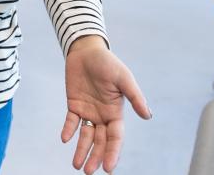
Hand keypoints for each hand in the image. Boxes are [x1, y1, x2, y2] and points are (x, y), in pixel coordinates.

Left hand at [61, 36, 151, 173]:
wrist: (87, 50)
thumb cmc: (108, 63)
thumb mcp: (123, 78)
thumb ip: (135, 96)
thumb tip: (148, 116)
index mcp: (116, 112)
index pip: (115, 138)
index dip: (112, 153)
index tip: (108, 168)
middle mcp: (102, 115)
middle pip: (100, 142)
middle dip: (96, 157)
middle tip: (89, 171)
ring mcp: (88, 111)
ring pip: (86, 136)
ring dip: (82, 150)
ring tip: (77, 165)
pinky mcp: (74, 104)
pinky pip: (70, 121)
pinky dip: (68, 130)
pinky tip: (65, 138)